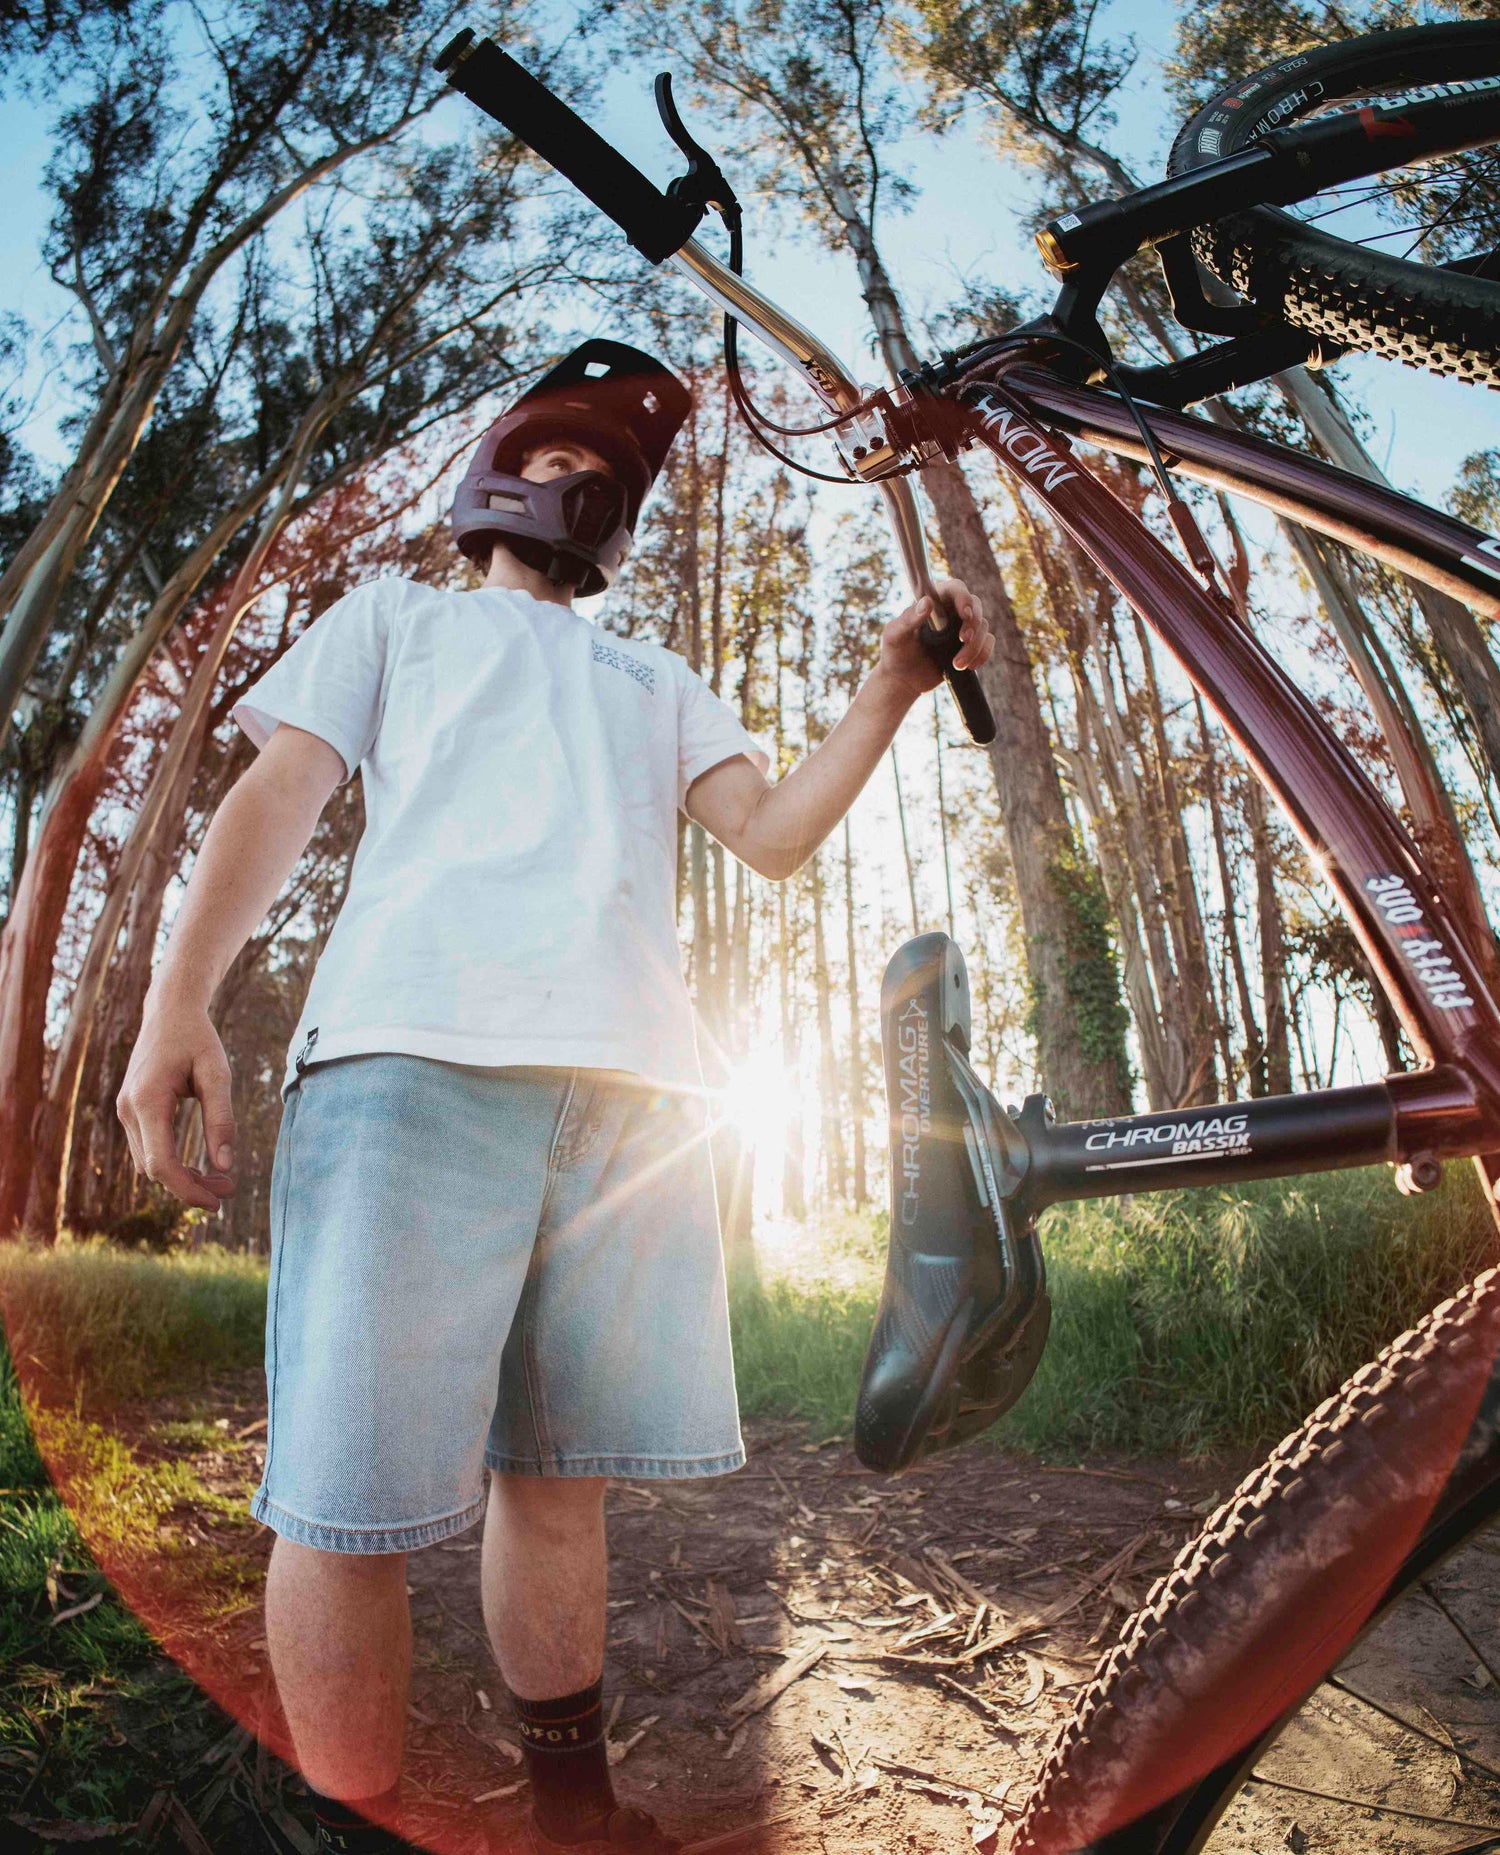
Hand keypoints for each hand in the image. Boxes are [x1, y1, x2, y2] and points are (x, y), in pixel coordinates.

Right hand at [117, 1002, 236, 1212]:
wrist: (169, 1011)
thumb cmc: (197, 1039)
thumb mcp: (218, 1074)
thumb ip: (221, 1118)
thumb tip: (225, 1165)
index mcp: (147, 1101)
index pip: (161, 1164)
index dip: (187, 1190)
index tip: (217, 1203)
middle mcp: (128, 1110)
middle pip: (154, 1169)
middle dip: (191, 1186)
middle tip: (230, 1189)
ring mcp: (125, 1111)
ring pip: (149, 1163)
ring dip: (182, 1177)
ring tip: (222, 1178)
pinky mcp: (131, 1111)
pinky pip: (148, 1149)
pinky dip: (172, 1162)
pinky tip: (201, 1164)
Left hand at [878, 576, 992, 699]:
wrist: (904, 680)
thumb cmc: (895, 653)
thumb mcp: (895, 636)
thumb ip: (908, 619)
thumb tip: (927, 602)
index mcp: (934, 602)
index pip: (956, 588)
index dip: (964, 597)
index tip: (965, 613)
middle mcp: (951, 611)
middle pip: (976, 605)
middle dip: (973, 624)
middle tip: (963, 639)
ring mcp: (962, 628)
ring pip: (983, 626)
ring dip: (975, 646)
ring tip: (957, 664)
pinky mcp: (970, 646)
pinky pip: (988, 643)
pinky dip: (983, 654)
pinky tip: (969, 666)